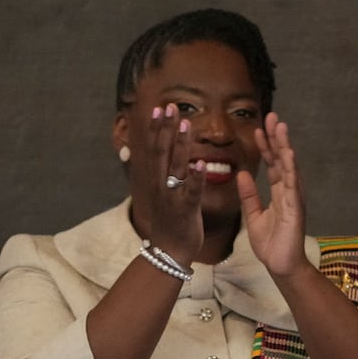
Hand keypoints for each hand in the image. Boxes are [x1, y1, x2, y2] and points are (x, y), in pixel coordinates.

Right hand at [136, 103, 204, 264]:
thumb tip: (163, 158)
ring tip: (186, 124)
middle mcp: (161, 185)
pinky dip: (195, 177)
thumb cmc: (170, 223)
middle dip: (166, 128)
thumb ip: (164, 175)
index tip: (160, 108)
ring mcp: (172, 196)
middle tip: (170, 106)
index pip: (156, 149)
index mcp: (157, 180)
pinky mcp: (185, 210)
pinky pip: (191, 191)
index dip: (157, 128)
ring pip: (176, 166)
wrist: (167, 253)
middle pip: (162, 151)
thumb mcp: (163, 195)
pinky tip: (201, 163)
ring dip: (181, 144)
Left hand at [238, 112, 309, 278]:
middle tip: (271, 116)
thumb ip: (249, 195)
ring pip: (289, 166)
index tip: (259, 128)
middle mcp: (288, 191)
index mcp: (279, 192)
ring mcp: (294, 198)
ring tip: (280, 126)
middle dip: (276, 137)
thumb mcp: (253, 216)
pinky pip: (293, 184)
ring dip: (285, 145)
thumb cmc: (271, 244)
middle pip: (282, 159)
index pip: (272, 163)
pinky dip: (291, 168)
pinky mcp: (296, 208)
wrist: (280, 266)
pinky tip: (287, 153)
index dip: (266, 146)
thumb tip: (241, 173)